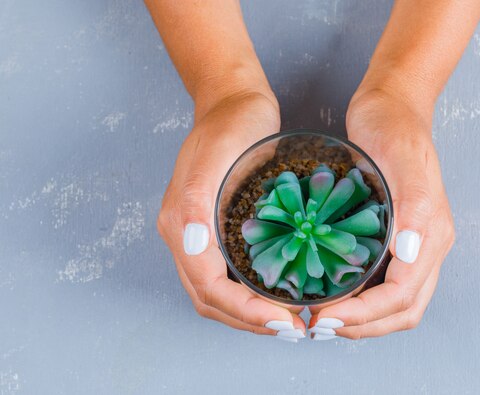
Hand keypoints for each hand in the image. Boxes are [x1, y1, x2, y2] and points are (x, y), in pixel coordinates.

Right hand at [157, 91, 306, 340]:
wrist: (234, 100)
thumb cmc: (230, 123)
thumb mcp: (215, 154)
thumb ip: (195, 200)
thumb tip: (191, 244)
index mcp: (180, 225)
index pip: (209, 288)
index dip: (245, 311)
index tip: (285, 320)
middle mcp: (186, 235)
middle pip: (212, 299)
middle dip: (250, 320)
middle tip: (293, 327)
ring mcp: (201, 233)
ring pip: (220, 292)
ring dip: (251, 313)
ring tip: (290, 318)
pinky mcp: (219, 227)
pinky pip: (231, 273)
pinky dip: (253, 292)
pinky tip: (281, 291)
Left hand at [309, 88, 454, 338]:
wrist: (391, 105)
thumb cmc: (394, 128)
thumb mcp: (401, 158)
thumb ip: (414, 207)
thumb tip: (408, 257)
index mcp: (432, 234)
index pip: (403, 295)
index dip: (366, 315)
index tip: (327, 316)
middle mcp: (425, 245)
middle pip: (402, 310)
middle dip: (363, 326)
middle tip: (320, 325)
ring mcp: (411, 242)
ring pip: (393, 302)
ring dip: (361, 319)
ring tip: (323, 317)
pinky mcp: (394, 236)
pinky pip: (381, 281)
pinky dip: (358, 298)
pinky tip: (330, 293)